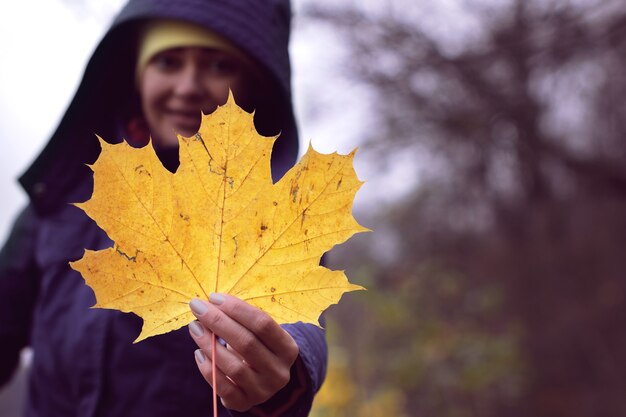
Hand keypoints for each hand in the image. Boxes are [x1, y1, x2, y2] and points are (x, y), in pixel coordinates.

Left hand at [188, 294, 299, 411]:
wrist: (264, 383)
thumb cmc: (259, 349)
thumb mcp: (260, 335)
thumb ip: (241, 321)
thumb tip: (210, 305)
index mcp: (287, 348)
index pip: (263, 323)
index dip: (237, 308)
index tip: (214, 297)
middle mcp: (279, 371)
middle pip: (247, 343)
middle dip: (219, 322)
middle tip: (198, 307)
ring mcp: (263, 390)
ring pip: (234, 367)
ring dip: (209, 344)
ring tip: (195, 327)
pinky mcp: (245, 403)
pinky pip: (223, 387)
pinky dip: (208, 369)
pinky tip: (198, 352)